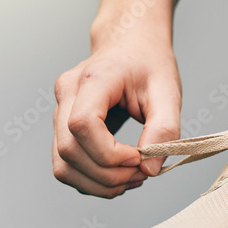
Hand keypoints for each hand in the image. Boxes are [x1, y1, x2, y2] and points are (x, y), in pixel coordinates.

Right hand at [52, 25, 181, 197]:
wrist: (131, 44)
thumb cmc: (149, 63)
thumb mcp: (168, 91)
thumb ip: (165, 129)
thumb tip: (149, 169)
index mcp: (93, 79)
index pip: (82, 125)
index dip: (109, 153)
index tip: (140, 158)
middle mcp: (67, 94)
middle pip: (68, 151)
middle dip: (107, 174)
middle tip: (142, 173)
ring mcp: (59, 111)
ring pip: (62, 165)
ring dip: (98, 183)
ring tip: (132, 177)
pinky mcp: (62, 127)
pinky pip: (67, 166)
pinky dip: (92, 180)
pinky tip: (119, 174)